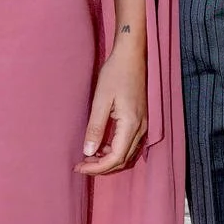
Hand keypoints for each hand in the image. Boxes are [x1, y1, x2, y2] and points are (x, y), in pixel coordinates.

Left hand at [77, 39, 147, 176]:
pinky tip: (102, 145)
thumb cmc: (115, 74)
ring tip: (88, 156)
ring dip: (109, 160)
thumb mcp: (101, 100)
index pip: (115, 158)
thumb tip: (88, 152)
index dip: (97, 167)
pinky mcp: (141, 120)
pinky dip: (116, 150)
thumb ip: (95, 128)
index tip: (79, 167)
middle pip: (123, 160)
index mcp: (131, 125)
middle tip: (81, 165)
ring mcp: (144, 125)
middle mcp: (141, 128)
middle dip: (102, 167)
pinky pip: (130, 144)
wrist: (132, 56)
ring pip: (127, 154)